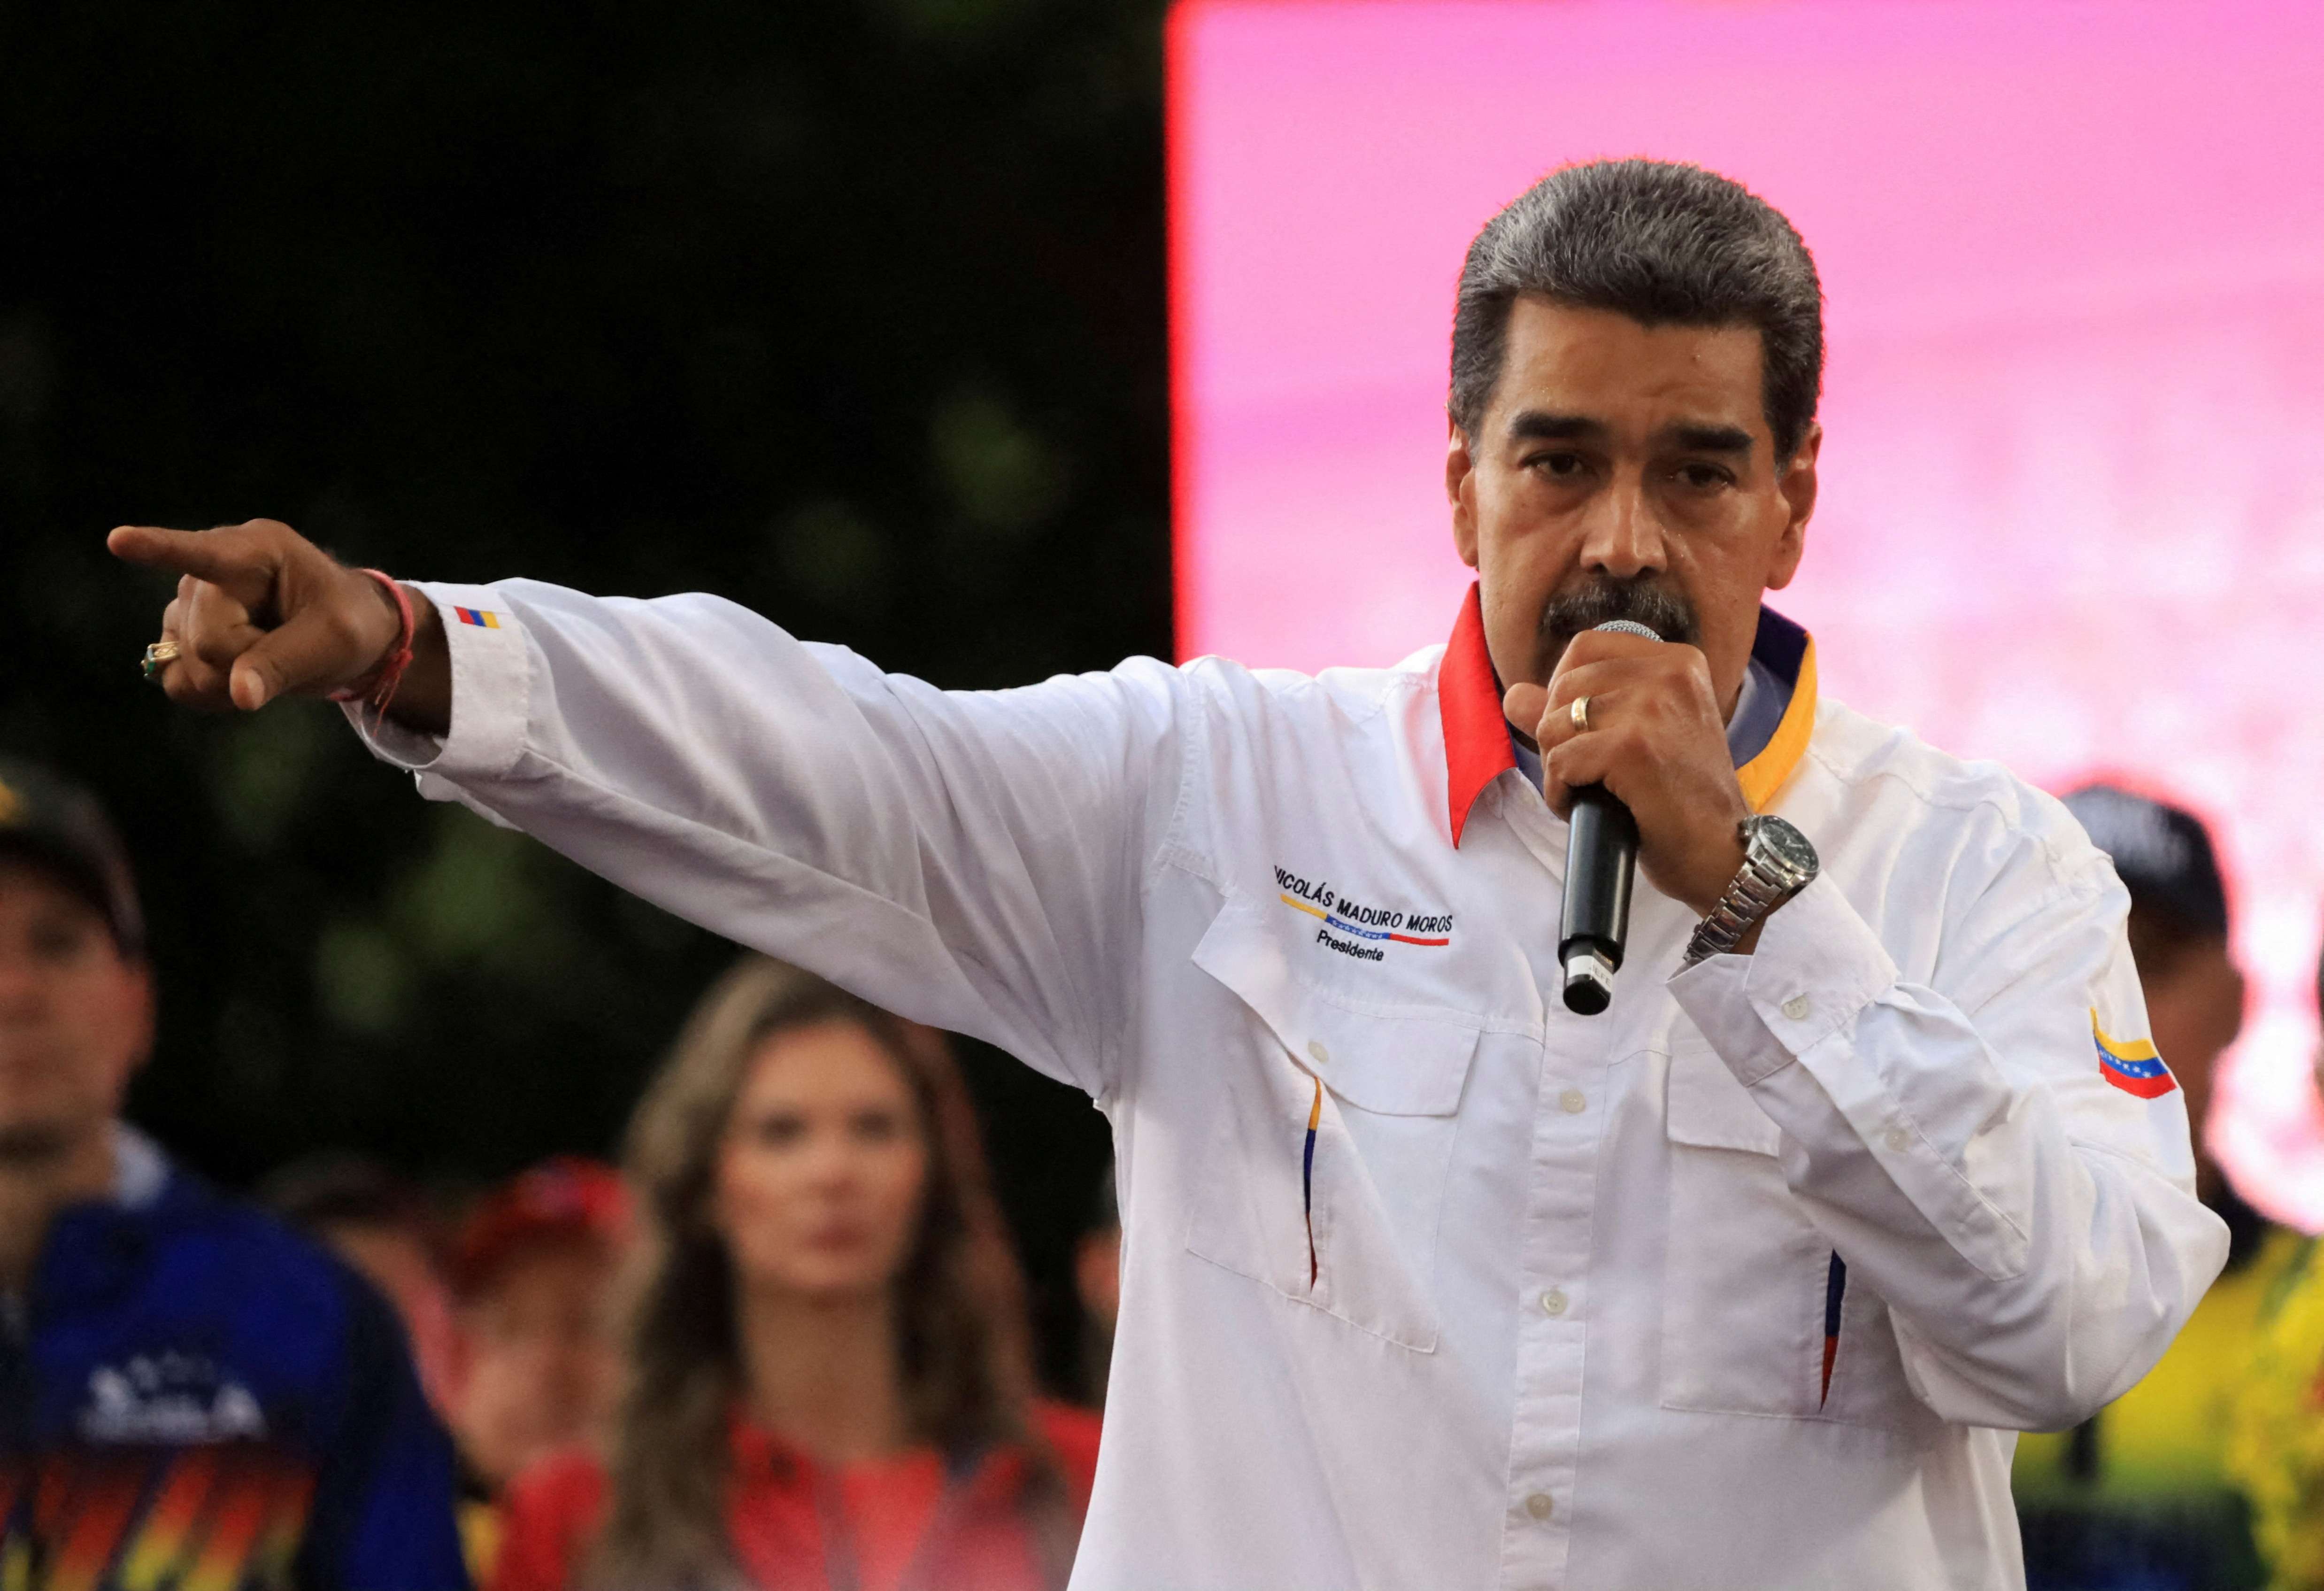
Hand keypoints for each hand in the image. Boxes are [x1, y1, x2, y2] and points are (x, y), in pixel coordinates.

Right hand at [107, 518, 451, 733]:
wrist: (344, 635)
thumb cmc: (348, 623)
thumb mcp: (335, 641)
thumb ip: (286, 663)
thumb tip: (239, 694)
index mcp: (256, 550)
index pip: (202, 553)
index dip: (157, 549)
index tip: (119, 541)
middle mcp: (209, 571)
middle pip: (206, 639)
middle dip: (248, 660)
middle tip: (289, 649)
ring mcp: (188, 602)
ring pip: (187, 664)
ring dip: (231, 679)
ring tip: (269, 656)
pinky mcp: (178, 634)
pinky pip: (175, 681)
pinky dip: (210, 693)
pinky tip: (241, 678)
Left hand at [1504, 630, 1749, 915]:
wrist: (1721, 853)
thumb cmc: (1680, 800)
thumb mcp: (1635, 737)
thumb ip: (1575, 708)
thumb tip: (1513, 694)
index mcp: (1677, 661)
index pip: (1584, 648)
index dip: (1564, 690)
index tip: (1581, 731)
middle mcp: (1670, 673)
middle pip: (1564, 685)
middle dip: (1558, 734)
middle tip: (1588, 771)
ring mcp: (1652, 707)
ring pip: (1554, 724)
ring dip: (1558, 766)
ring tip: (1591, 791)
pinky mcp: (1632, 748)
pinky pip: (1559, 762)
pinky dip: (1560, 793)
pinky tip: (1586, 808)